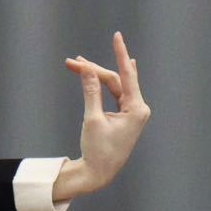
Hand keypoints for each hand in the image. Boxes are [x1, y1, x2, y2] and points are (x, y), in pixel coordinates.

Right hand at [63, 30, 150, 190]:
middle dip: (93, 71)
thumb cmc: (98, 150)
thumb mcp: (92, 118)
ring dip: (96, 76)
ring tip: (77, 64)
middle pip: (115, 81)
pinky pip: (117, 94)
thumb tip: (86, 68)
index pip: (126, 75)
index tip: (117, 36)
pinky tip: (119, 66)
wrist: (99, 174)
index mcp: (137, 109)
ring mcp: (132, 113)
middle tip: (72, 62)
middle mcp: (138, 109)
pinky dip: (106, 83)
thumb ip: (91, 91)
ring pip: (114, 87)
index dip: (119, 54)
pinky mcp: (125, 116)